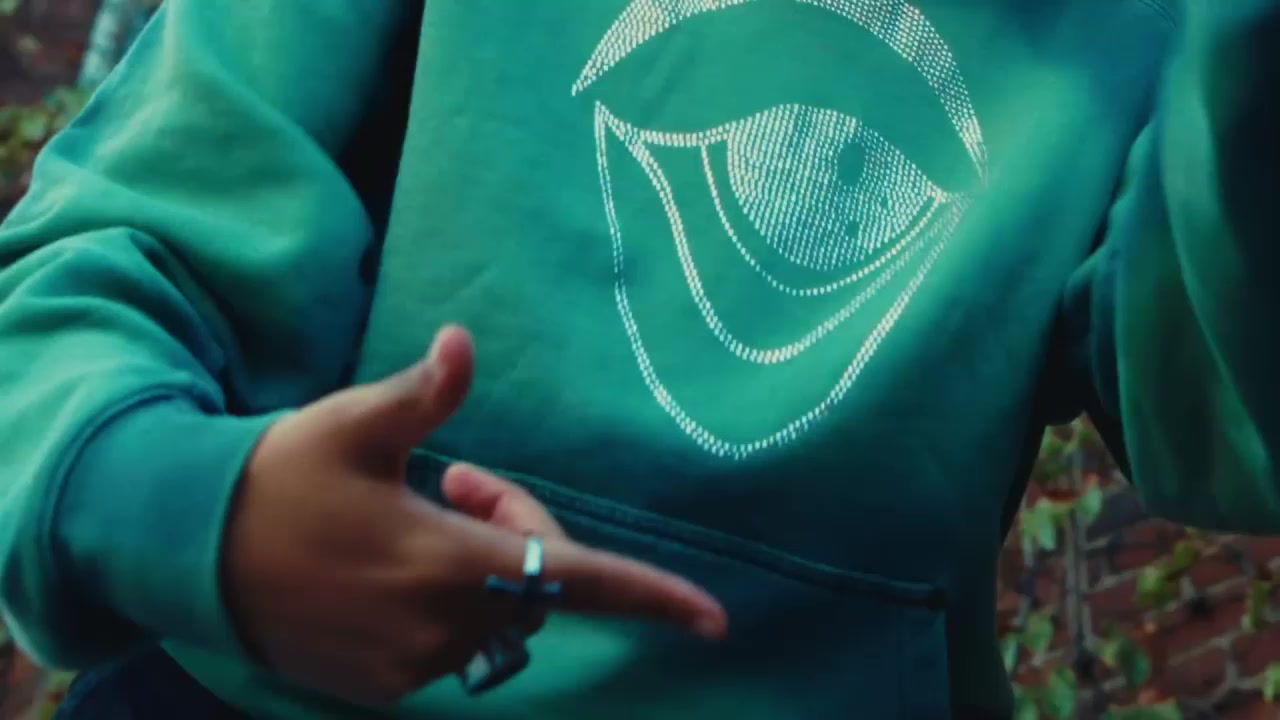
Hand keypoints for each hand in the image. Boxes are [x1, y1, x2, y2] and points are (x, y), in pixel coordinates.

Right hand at [221, 326, 726, 706]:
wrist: (192, 553)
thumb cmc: (280, 477)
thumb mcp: (352, 424)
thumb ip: (423, 394)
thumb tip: (464, 342)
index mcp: (446, 562)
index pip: (574, 580)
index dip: (651, 597)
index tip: (714, 619)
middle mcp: (438, 626)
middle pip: (530, 584)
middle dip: (516, 529)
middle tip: (458, 476)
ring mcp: (408, 666)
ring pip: (492, 616)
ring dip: (477, 569)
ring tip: (417, 517)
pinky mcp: (380, 688)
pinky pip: (448, 646)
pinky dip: (443, 607)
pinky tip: (388, 570)